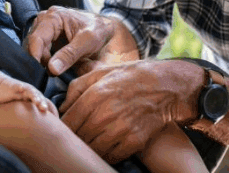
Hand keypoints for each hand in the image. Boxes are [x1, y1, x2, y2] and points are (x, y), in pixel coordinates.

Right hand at [0, 78, 58, 116]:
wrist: (3, 88)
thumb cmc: (15, 100)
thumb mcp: (24, 109)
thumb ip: (31, 118)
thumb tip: (39, 134)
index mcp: (37, 99)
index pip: (47, 104)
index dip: (51, 111)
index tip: (55, 120)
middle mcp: (33, 94)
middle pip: (40, 98)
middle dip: (42, 104)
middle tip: (45, 110)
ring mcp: (25, 90)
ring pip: (31, 92)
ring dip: (34, 96)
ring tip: (37, 101)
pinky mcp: (16, 87)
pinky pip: (18, 86)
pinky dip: (20, 87)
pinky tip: (21, 88)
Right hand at [25, 6, 115, 75]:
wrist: (104, 27)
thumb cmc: (97, 30)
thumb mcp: (87, 42)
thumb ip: (69, 55)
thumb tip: (52, 68)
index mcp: (54, 16)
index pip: (36, 38)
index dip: (35, 56)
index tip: (39, 72)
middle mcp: (45, 20)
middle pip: (33, 44)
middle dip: (39, 60)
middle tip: (50, 73)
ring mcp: (45, 28)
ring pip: (34, 48)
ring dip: (42, 61)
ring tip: (54, 70)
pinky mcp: (47, 37)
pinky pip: (39, 50)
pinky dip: (45, 60)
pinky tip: (54, 66)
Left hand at [59, 59, 202, 163]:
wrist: (166, 85)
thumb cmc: (130, 77)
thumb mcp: (102, 72)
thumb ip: (77, 86)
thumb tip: (62, 106)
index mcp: (95, 94)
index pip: (68, 121)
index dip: (63, 128)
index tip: (64, 128)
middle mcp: (105, 113)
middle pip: (79, 138)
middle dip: (76, 138)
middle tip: (77, 136)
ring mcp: (120, 129)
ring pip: (93, 149)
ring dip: (90, 148)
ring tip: (91, 142)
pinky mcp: (134, 141)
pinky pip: (111, 156)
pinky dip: (106, 154)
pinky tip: (107, 146)